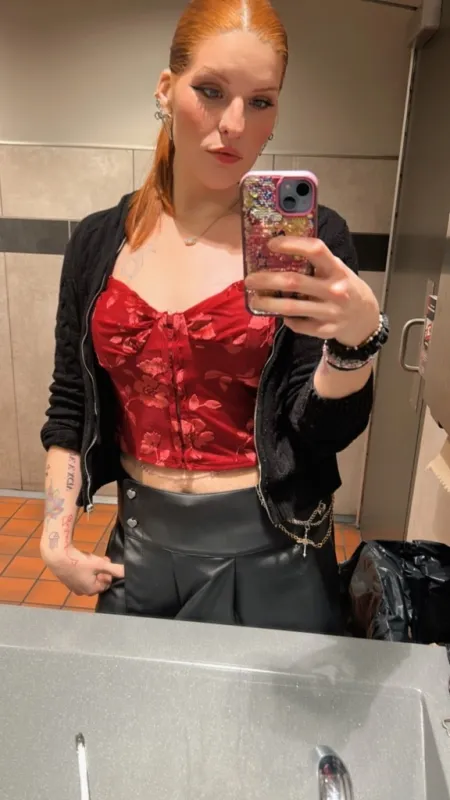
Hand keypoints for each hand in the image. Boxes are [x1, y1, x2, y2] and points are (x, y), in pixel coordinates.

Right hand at [43, 545, 124, 595]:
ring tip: (92, 558)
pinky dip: (84, 569)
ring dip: (93, 569)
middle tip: (101, 559)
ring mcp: (73, 586)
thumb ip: (115, 569)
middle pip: (98, 581)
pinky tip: (81, 559)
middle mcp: (82, 591)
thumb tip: (127, 572)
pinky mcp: (67, 580)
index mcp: (91, 590)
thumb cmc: (79, 561)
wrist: (57, 556)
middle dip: (101, 570)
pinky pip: (80, 576)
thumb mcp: (100, 564)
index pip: (106, 584)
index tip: (106, 563)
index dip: (108, 573)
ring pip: (89, 578)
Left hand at [244, 236, 379, 346]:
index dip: (292, 244)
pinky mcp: (325, 330)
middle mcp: (335, 290)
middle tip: (249, 279)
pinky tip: (279, 314)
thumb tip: (278, 253)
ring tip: (254, 299)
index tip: (271, 244)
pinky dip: (286, 319)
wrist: (364, 318)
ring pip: (290, 308)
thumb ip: (315, 263)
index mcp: (337, 269)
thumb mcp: (336, 270)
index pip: (315, 250)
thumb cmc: (344, 287)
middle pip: (294, 282)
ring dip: (267, 304)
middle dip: (266, 280)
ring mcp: (330, 312)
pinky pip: (298, 325)